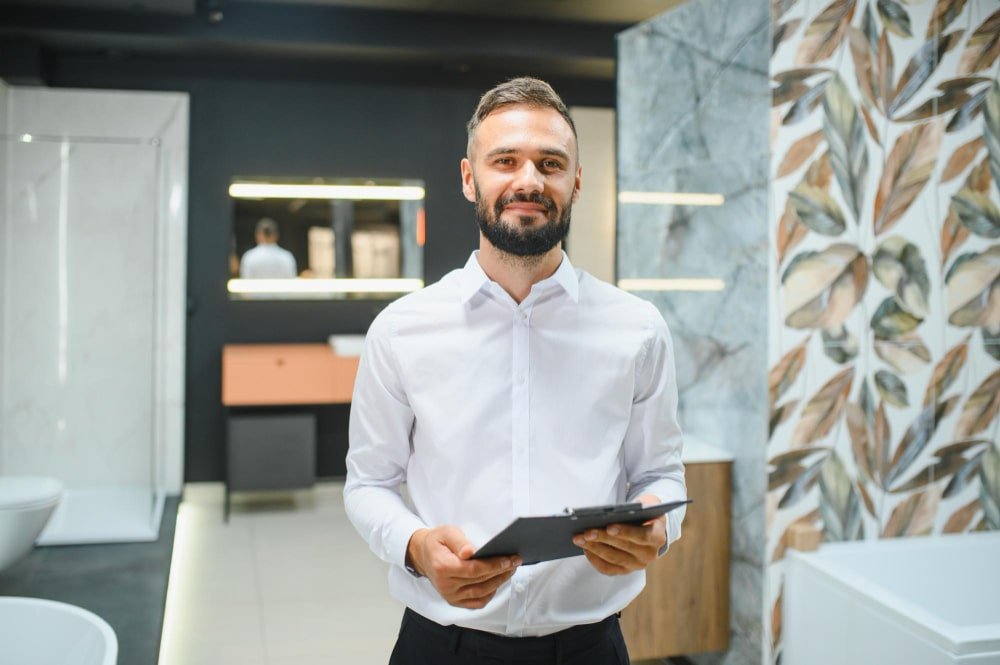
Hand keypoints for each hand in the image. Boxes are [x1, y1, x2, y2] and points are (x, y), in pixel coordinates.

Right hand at [406, 526, 520, 608]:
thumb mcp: (446, 533)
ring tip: (510, 570)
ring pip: (481, 593)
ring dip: (499, 582)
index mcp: (443, 567)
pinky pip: (477, 602)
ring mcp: (450, 596)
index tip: (509, 559)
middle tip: (516, 561)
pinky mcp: (454, 601)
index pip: (474, 569)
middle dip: (501, 571)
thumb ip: (459, 541)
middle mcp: (446, 585)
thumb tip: (470, 552)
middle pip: (480, 581)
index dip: (494, 565)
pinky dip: (490, 593)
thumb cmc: (437, 542)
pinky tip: (498, 582)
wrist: (423, 556)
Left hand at [573, 494, 666, 575]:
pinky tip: (585, 548)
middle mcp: (650, 554)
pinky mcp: (626, 570)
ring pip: (613, 559)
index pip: (643, 536)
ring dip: (594, 548)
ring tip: (579, 538)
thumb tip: (613, 512)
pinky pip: (607, 568)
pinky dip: (594, 558)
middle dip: (602, 538)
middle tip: (586, 532)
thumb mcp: (645, 504)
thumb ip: (636, 507)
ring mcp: (637, 565)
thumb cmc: (644, 512)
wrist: (648, 526)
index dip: (626, 532)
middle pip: (624, 548)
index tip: (609, 527)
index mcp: (658, 537)